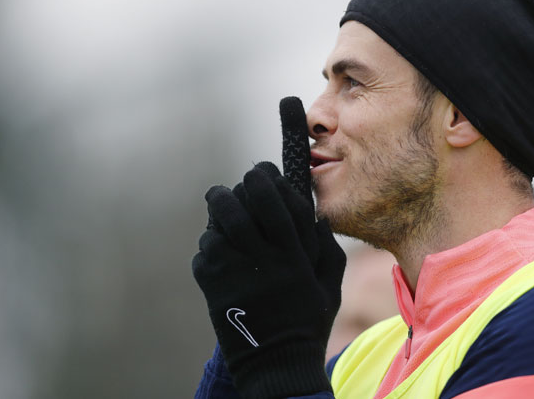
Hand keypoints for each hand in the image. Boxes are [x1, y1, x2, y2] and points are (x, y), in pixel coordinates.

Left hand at [192, 98, 345, 398]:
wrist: (274, 363)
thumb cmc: (308, 318)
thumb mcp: (329, 281)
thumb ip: (322, 242)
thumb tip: (311, 208)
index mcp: (290, 253)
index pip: (271, 198)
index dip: (264, 177)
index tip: (262, 170)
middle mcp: (258, 257)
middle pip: (237, 202)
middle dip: (238, 187)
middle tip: (241, 185)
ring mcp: (229, 270)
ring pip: (216, 221)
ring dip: (222, 210)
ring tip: (228, 209)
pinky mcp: (209, 282)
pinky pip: (205, 246)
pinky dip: (213, 242)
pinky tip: (225, 250)